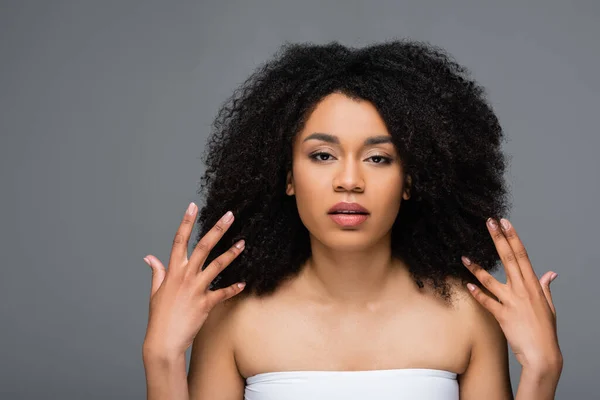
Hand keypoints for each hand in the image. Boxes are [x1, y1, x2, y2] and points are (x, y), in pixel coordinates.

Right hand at [142, 202, 245, 356]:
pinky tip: (243, 283)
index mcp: (173, 271)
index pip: (179, 240)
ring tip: (243, 243)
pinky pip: (223, 293)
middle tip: (230, 215)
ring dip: (231, 254)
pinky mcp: (206, 303)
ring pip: (217, 266)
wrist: (164, 340)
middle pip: (203, 247)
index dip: (186, 222)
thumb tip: (149, 257)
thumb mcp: (156, 291)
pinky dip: (233, 288)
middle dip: (217, 229)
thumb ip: (157, 272)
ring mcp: (196, 289)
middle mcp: (185, 276)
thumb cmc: (160, 316)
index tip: (193, 206)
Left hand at [461, 217, 561, 373]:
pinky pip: (487, 302)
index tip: (504, 222)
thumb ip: (545, 287)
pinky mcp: (503, 316)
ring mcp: (512, 302)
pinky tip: (466, 285)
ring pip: (491, 280)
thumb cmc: (544, 331)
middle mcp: (522, 290)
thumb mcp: (548, 306)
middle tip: (488, 222)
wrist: (543, 355)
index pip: (522, 255)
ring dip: (476, 268)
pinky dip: (477, 294)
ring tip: (463, 257)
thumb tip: (550, 273)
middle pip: (509, 259)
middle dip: (498, 239)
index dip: (513, 237)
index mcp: (533, 285)